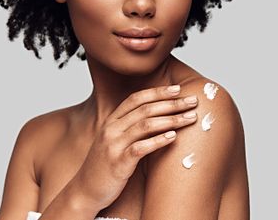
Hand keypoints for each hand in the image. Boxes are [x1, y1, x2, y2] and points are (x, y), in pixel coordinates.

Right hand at [70, 85, 197, 209]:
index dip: (158, 92)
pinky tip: (173, 136)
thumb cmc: (106, 164)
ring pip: (145, 125)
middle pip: (145, 109)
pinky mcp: (118, 163)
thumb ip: (132, 127)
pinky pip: (140, 148)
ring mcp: (113, 145)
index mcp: (112, 121)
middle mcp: (111, 129)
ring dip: (171, 119)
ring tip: (190, 117)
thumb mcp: (115, 140)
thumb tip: (161, 116)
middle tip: (192, 101)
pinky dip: (158, 140)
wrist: (85, 189)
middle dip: (172, 103)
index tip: (178, 89)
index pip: (137, 98)